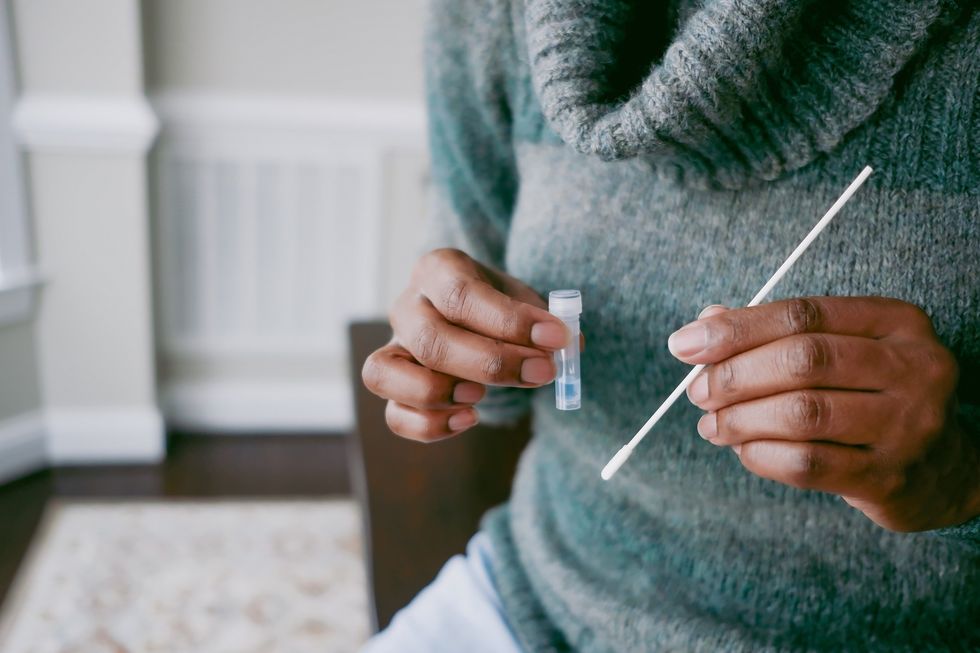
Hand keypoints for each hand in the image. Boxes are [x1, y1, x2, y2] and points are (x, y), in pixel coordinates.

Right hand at [362, 248, 570, 441]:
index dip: (510, 321)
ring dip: (438, 392)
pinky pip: (393, 415)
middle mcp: (407, 305)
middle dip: (491, 363)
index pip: (461, 294)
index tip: (557, 338)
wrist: (474, 316)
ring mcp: (393, 347)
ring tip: (482, 397)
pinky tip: (468, 419)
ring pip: (385, 374)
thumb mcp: (525, 299)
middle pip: (430, 338)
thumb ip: (547, 320)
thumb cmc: (499, 306)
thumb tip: (570, 344)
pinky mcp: (393, 386)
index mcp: (438, 269)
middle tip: (542, 372)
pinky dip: (428, 425)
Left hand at [669, 297, 979, 531]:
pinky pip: (806, 465)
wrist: (941, 469)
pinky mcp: (890, 478)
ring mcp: (907, 425)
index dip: (736, 329)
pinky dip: (760, 455)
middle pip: (802, 361)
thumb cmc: (870, 395)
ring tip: (712, 425)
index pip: (803, 314)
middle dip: (734, 375)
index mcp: (896, 322)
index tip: (685, 345)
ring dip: (740, 419)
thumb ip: (773, 332)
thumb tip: (704, 322)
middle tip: (698, 392)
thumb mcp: (838, 350)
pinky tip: (744, 450)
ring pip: (801, 414)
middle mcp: (913, 368)